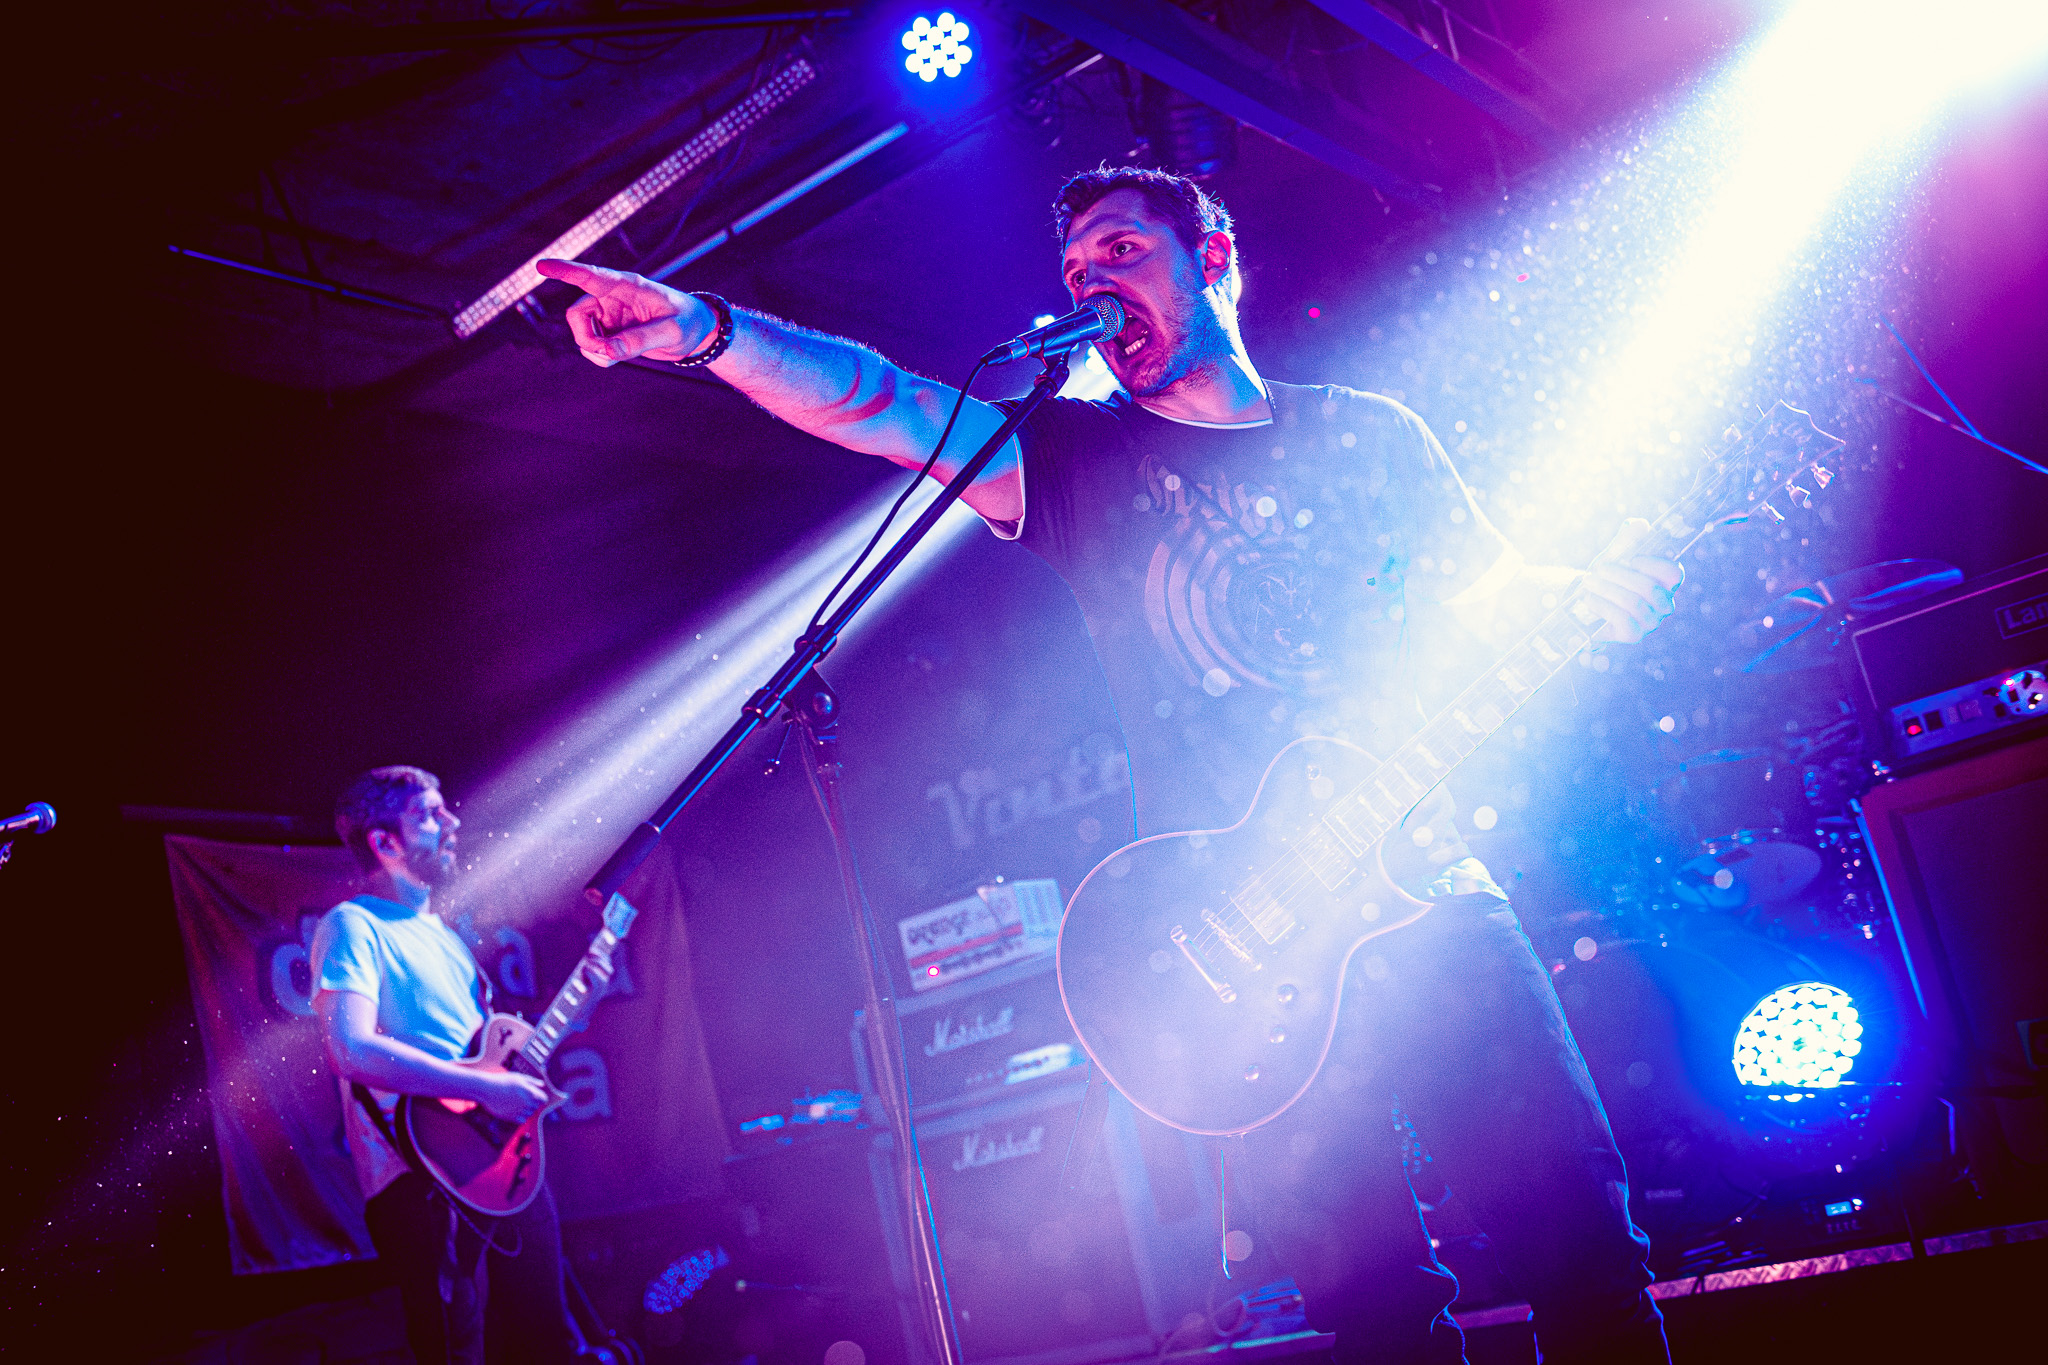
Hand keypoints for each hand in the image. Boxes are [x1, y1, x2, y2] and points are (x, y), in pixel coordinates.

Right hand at [473, 1069, 551, 1122]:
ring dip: (526, 1110)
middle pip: (536, 1107)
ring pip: (529, 1114)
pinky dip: (520, 1116)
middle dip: (532, 1103)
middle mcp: (527, 1104)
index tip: (534, 1095)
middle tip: (522, 1097)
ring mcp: (519, 1111)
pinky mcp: (511, 1118)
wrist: (487, 1089)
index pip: (543, 1100)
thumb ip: (532, 1082)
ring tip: (516, 1102)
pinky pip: (522, 1120)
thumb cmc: (503, 1081)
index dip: (540, 1097)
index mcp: (530, 1093)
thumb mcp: (519, 1078)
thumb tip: (542, 1085)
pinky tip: (513, 1109)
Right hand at [536, 258, 714, 366]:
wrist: (697, 334)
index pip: (592, 276)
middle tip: (606, 353)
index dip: (566, 271)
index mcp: (628, 286)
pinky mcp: (611, 331)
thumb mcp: (671, 331)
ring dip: (593, 349)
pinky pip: (591, 345)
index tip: (541, 265)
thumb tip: (608, 351)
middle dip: (585, 338)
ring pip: (581, 332)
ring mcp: (609, 315)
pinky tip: (617, 357)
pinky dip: (599, 355)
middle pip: (576, 314)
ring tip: (617, 356)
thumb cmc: (689, 322)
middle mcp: (613, 297)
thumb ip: (640, 340)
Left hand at [1581, 518, 1682, 643]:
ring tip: (1587, 581)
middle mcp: (1663, 604)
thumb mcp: (1614, 555)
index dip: (1654, 565)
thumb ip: (1627, 540)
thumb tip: (1639, 523)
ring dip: (1607, 589)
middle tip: (1598, 568)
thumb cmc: (1605, 577)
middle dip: (1620, 575)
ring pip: (1634, 603)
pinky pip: (1623, 620)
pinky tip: (1588, 598)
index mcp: (1664, 583)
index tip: (1631, 559)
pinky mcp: (1633, 635)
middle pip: (1650, 588)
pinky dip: (1602, 606)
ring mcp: (1650, 621)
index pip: (1674, 574)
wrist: (1584, 603)